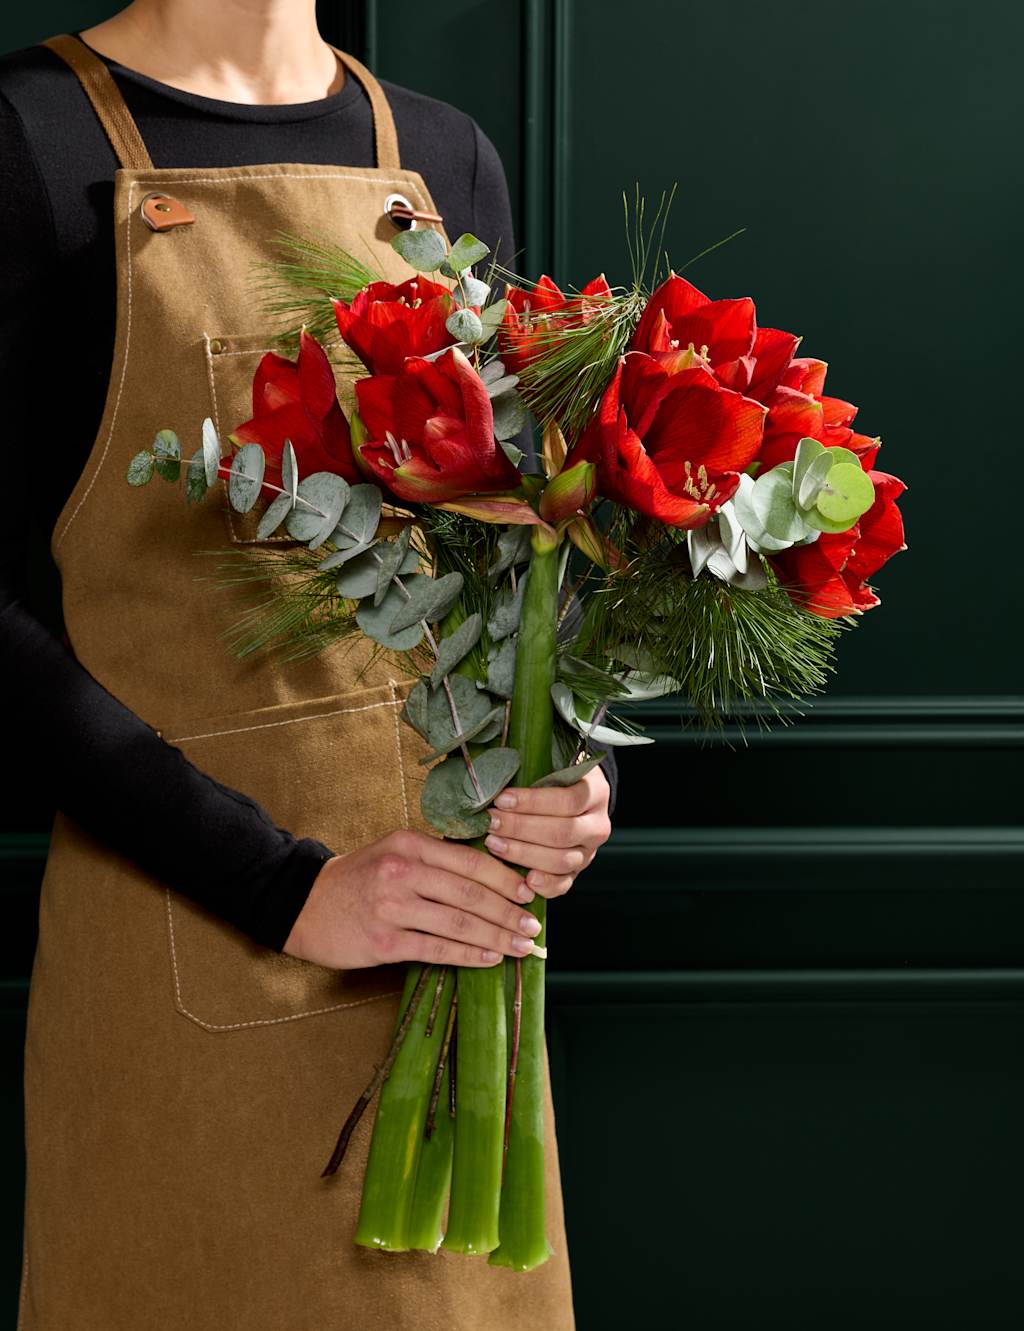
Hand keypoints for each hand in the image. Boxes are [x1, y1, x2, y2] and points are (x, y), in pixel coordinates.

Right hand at [282, 829, 543, 969]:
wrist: (304, 903)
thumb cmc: (358, 879)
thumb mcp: (394, 852)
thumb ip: (436, 859)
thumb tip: (492, 877)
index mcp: (410, 844)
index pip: (470, 861)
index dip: (505, 878)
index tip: (529, 892)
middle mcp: (403, 872)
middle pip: (470, 893)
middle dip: (508, 912)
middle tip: (533, 926)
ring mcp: (393, 908)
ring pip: (459, 923)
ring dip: (496, 936)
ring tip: (520, 945)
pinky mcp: (384, 942)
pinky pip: (437, 950)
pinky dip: (469, 954)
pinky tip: (490, 958)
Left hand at [482, 766, 611, 898]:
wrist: (574, 799)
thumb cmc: (555, 779)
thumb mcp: (553, 765)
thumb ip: (534, 768)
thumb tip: (495, 777)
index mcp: (595, 793)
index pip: (568, 800)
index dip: (533, 802)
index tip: (502, 799)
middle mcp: (597, 825)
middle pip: (562, 832)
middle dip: (521, 828)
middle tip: (491, 822)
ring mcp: (589, 852)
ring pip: (562, 860)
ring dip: (524, 854)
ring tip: (494, 843)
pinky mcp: (577, 872)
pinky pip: (564, 884)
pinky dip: (544, 885)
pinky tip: (524, 879)